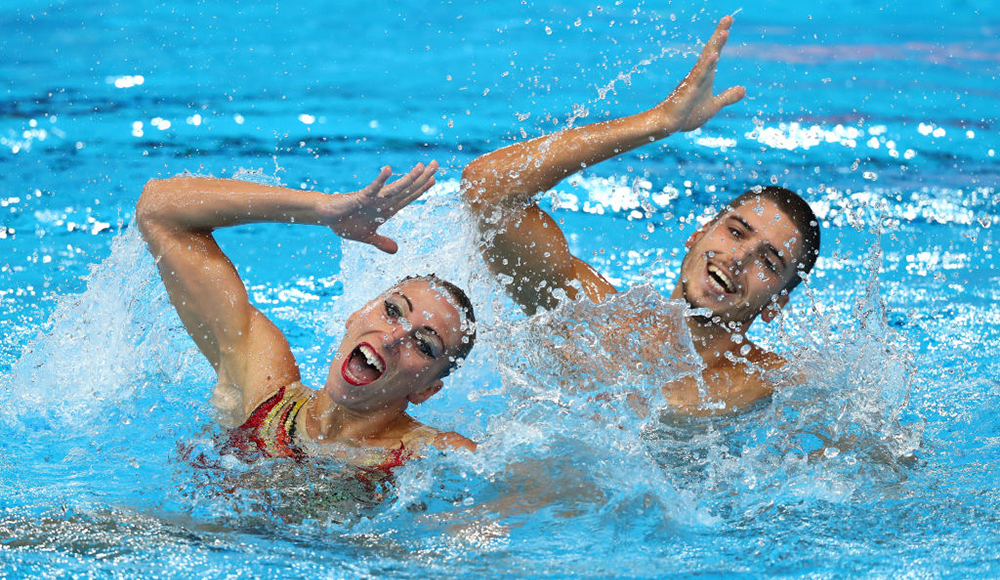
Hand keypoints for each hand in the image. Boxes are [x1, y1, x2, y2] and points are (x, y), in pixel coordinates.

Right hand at [322, 161, 437, 252]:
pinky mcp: (361, 198)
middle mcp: (384, 202)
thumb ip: (381, 242)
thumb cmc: (346, 223)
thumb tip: (396, 250)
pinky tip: (388, 170)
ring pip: (396, 188)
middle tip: (435, 163)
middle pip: (408, 189)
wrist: (327, 217)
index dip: (422, 189)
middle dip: (422, 177)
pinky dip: (381, 180)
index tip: (434, 178)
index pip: (409, 198)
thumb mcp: (368, 237)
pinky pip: (373, 188)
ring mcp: (374, 199)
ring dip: (409, 179)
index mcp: (387, 210)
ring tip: (421, 167)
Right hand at [651, 15, 745, 134]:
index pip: (715, 52)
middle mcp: (698, 74)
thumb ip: (727, 97)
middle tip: (728, 18)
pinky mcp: (688, 92)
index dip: (721, 37)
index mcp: (705, 76)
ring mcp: (693, 82)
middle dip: (719, 34)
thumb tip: (743, 89)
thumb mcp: (713, 106)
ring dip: (715, 47)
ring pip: (706, 61)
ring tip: (724, 32)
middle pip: (711, 50)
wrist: (667, 126)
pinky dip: (706, 67)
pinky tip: (713, 57)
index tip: (728, 20)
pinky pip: (698, 78)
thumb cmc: (687, 115)